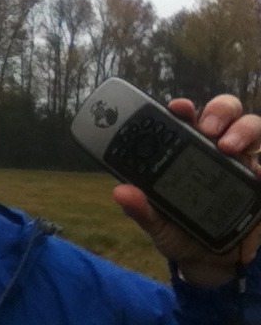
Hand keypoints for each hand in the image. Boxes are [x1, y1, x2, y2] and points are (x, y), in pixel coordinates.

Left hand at [113, 94, 260, 285]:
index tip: (178, 107)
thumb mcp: (156, 222)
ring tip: (229, 147)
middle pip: (224, 112)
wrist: (206, 261)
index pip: (184, 118)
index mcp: (183, 149)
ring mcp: (240, 162)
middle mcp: (214, 148)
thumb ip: (141, 208)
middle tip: (208, 129)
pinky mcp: (258, 181)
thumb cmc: (177, 230)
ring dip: (243, 131)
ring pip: (251, 128)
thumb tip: (121, 191)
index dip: (183, 107)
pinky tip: (258, 174)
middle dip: (218, 112)